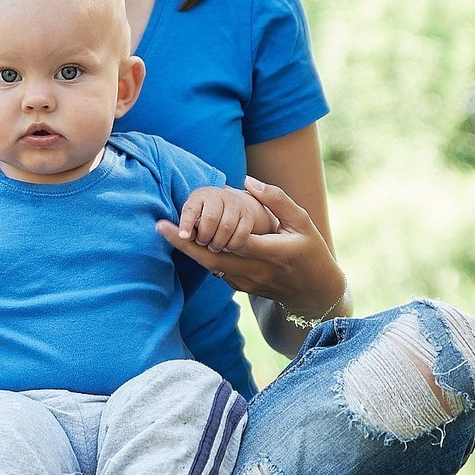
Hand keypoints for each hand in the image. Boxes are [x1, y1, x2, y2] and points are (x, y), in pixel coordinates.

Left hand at [155, 175, 345, 316]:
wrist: (314, 292)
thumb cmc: (311, 251)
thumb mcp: (302, 221)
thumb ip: (276, 200)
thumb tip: (247, 181)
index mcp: (273, 252)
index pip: (234, 241)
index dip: (207, 231)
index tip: (185, 220)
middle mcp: (256, 270)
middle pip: (213, 257)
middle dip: (184, 243)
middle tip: (160, 227)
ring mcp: (247, 282)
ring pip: (211, 266)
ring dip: (188, 249)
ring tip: (166, 230)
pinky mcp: (241, 287)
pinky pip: (217, 270)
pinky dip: (201, 256)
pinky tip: (187, 241)